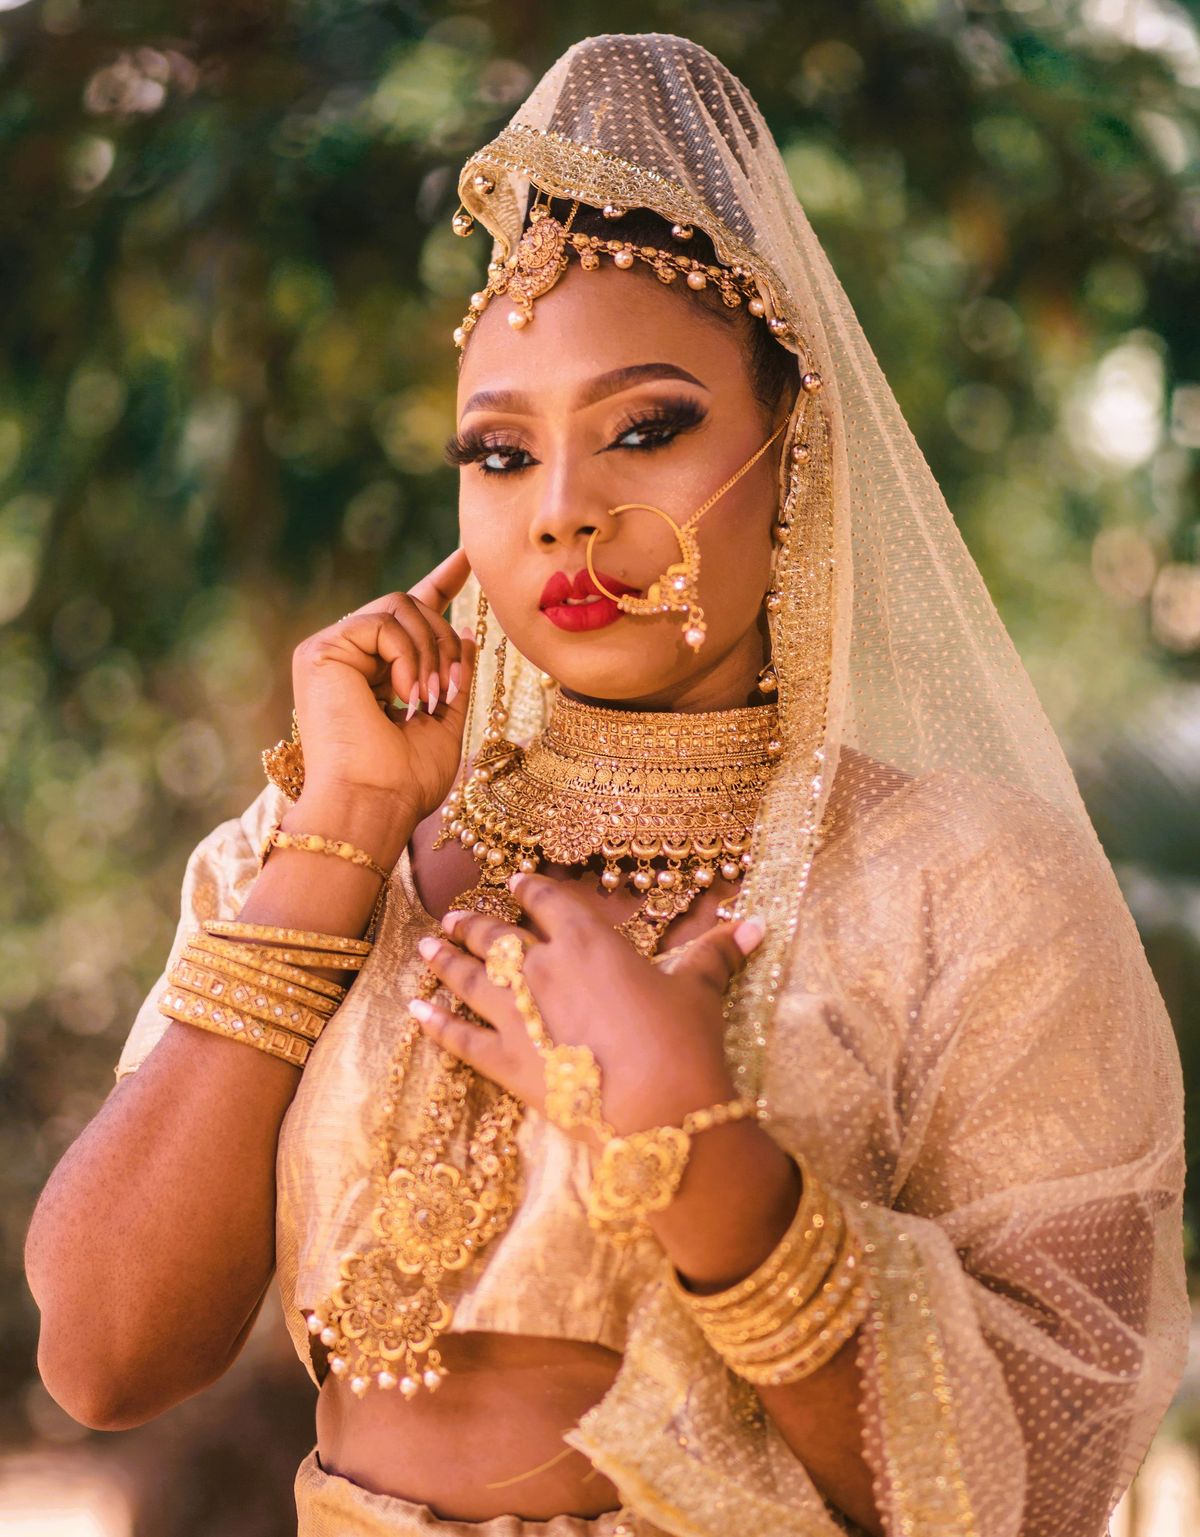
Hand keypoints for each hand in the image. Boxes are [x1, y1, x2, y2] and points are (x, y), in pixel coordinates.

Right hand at [290, 546, 476, 819]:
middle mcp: (347, 657)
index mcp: (374, 674)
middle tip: (451, 690)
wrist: (371, 806)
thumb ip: (452, 676)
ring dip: (431, 651)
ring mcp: (330, 651)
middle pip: (411, 606)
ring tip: (429, 699)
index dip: (441, 582)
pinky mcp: (320, 650)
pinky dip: (408, 656)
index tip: (469, 557)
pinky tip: (405, 694)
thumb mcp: (444, 724)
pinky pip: (383, 622)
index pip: (407, 616)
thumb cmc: (404, 783)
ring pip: (399, 605)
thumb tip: (467, 630)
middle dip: (445, 642)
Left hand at [408, 871, 765, 1142]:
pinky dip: (433, 1024)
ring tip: (425, 947)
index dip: (529, 890)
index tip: (514, 883)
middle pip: (497, 937)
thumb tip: (754, 923)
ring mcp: (517, 1016)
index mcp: (588, 942)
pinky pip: (459, 1039)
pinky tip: (413, 1011)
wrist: (661, 1110)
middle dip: (473, 924)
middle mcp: (542, 969)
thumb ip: (717, 952)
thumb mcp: (700, 989)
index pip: (548, 902)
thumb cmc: (683, 1041)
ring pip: (468, 978)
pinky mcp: (505, 1063)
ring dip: (443, 961)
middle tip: (452, 918)